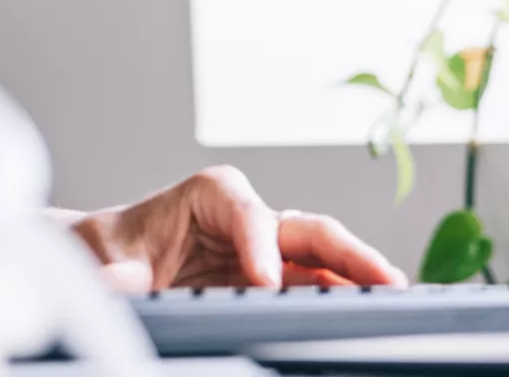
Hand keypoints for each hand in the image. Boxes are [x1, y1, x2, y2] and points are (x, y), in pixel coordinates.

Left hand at [70, 165, 407, 291]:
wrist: (117, 261)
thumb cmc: (118, 247)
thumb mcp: (110, 256)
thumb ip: (117, 272)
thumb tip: (117, 282)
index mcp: (212, 194)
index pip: (248, 215)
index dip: (260, 248)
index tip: (266, 282)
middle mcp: (250, 216)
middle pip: (307, 228)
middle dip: (348, 251)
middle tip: (383, 279)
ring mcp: (270, 249)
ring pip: (325, 259)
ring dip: (361, 278)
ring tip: (398, 300)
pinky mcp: (277, 281)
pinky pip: (319, 287)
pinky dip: (347, 299)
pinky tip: (372, 315)